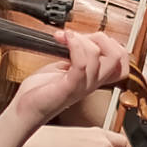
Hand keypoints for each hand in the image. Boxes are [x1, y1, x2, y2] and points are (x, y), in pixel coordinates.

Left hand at [13, 30, 128, 126]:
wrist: (25, 110)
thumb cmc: (40, 91)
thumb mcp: (64, 68)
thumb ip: (76, 55)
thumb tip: (80, 38)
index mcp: (93, 77)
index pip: (121, 61)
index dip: (113, 43)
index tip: (91, 37)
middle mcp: (91, 83)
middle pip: (118, 57)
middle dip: (101, 37)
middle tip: (81, 36)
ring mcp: (81, 86)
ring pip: (98, 56)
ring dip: (81, 38)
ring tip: (65, 37)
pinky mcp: (69, 87)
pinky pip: (81, 64)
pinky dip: (74, 45)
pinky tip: (64, 40)